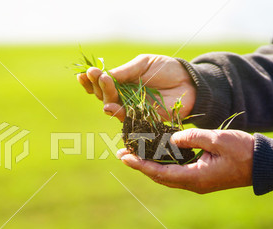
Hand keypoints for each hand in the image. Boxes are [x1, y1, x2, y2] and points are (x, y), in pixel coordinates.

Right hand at [77, 54, 195, 121]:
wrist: (189, 82)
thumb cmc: (166, 69)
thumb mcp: (143, 64)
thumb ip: (124, 71)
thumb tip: (103, 76)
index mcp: (121, 83)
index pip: (101, 83)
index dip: (90, 80)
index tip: (84, 73)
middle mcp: (123, 97)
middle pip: (103, 95)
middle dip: (97, 85)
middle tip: (95, 75)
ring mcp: (131, 109)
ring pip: (112, 106)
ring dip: (105, 96)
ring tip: (102, 84)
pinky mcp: (142, 120)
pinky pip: (126, 118)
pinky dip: (117, 113)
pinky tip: (109, 106)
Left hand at [116, 128, 254, 193]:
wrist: (264, 164)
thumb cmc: (244, 151)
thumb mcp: (217, 139)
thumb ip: (192, 137)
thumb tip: (172, 139)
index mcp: (194, 178)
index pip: (159, 172)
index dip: (140, 165)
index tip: (124, 157)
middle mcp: (192, 183)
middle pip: (159, 176)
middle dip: (140, 165)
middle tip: (122, 154)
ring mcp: (197, 182)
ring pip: (166, 175)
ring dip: (149, 165)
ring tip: (133, 154)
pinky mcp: (201, 177)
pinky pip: (176, 172)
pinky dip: (162, 164)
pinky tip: (156, 154)